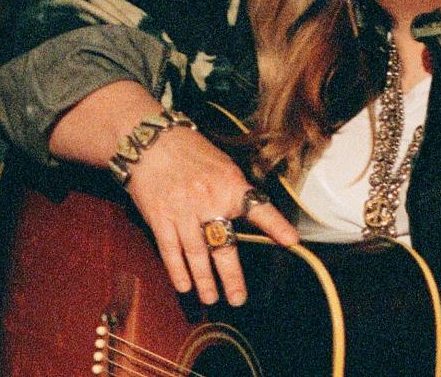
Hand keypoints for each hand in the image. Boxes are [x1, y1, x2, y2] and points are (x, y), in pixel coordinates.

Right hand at [120, 130, 299, 305]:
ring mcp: (182, 212)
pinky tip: (184, 285)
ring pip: (196, 254)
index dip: (275, 226)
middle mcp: (208, 201)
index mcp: (229, 185)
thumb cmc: (189, 152)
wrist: (149, 142)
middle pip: (223, 246)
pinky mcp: (159, 218)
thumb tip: (251, 211)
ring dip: (204, 281)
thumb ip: (236, 191)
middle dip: (231, 277)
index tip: (291, 242)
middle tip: (237, 299)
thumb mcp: (222, 165)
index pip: (258, 208)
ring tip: (211, 298)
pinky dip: (177, 270)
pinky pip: (170, 250)